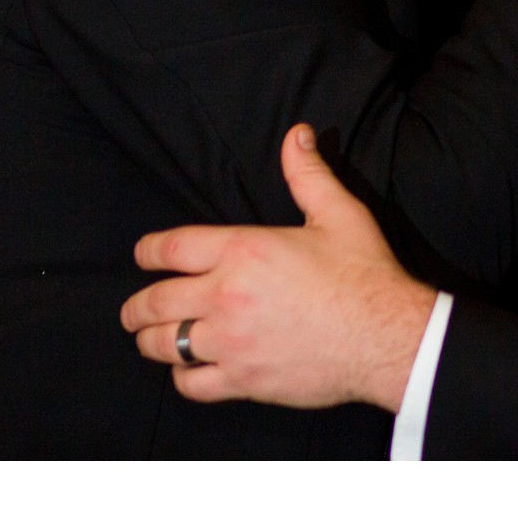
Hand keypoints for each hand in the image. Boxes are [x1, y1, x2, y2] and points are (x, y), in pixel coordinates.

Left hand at [121, 124, 436, 412]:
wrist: (386, 336)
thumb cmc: (364, 274)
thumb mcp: (339, 212)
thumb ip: (308, 173)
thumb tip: (297, 134)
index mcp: (244, 250)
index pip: (171, 248)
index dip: (148, 251)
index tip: (142, 255)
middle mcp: (227, 295)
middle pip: (155, 301)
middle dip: (135, 306)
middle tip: (131, 311)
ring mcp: (232, 341)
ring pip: (165, 344)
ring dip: (151, 340)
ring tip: (150, 339)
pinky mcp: (244, 379)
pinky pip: (192, 383)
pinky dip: (182, 377)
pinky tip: (188, 370)